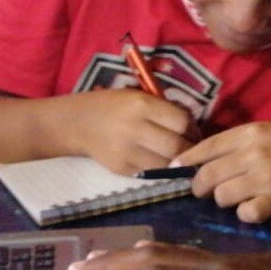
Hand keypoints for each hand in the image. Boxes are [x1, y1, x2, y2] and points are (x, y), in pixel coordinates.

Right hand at [63, 89, 195, 174]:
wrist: (77, 123)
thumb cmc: (112, 106)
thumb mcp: (138, 96)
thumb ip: (163, 109)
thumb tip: (193, 128)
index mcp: (141, 105)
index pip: (181, 121)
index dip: (192, 128)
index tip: (192, 131)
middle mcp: (135, 128)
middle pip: (177, 146)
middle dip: (189, 150)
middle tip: (190, 148)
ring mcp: (127, 152)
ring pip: (166, 164)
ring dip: (176, 163)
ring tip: (176, 156)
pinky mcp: (122, 169)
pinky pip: (151, 173)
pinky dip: (159, 169)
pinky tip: (156, 161)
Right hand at [68, 241, 270, 269]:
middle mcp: (210, 262)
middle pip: (150, 257)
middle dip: (108, 264)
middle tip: (71, 268)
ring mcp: (217, 259)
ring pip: (160, 250)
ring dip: (124, 254)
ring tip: (94, 258)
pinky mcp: (226, 261)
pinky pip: (175, 251)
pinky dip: (148, 252)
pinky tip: (143, 257)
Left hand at [173, 122, 270, 222]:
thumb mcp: (264, 132)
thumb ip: (233, 143)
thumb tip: (195, 158)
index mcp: (247, 133)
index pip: (204, 148)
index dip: (184, 162)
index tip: (174, 171)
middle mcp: (252, 153)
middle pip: (206, 176)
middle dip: (200, 188)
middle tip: (206, 192)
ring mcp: (265, 177)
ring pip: (222, 197)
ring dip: (224, 201)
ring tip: (237, 198)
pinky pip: (246, 214)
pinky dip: (246, 214)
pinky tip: (255, 208)